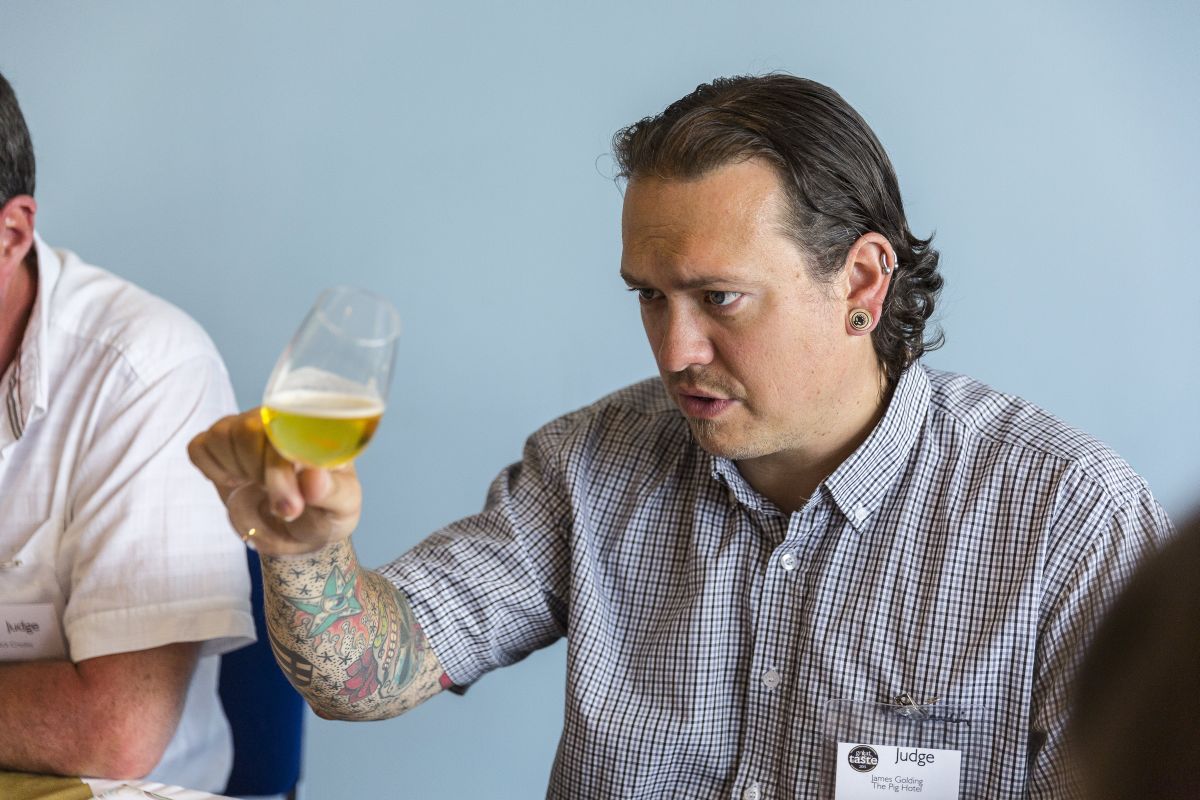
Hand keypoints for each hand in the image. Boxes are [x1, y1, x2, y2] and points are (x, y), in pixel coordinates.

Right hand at [188, 409, 362, 555]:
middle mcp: (280, 418)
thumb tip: (315, 477)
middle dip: (266, 476)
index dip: (285, 464)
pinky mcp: (218, 444)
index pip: (294, 422)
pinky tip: (237, 481)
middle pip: (252, 427)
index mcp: (316, 425)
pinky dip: (214, 470)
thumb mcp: (342, 508)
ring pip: (224, 433)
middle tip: (287, 510)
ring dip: (241, 471)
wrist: (298, 531)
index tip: (293, 504)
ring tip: (265, 490)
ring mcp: (247, 428)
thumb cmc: (325, 511)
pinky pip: (200, 447)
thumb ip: (333, 493)